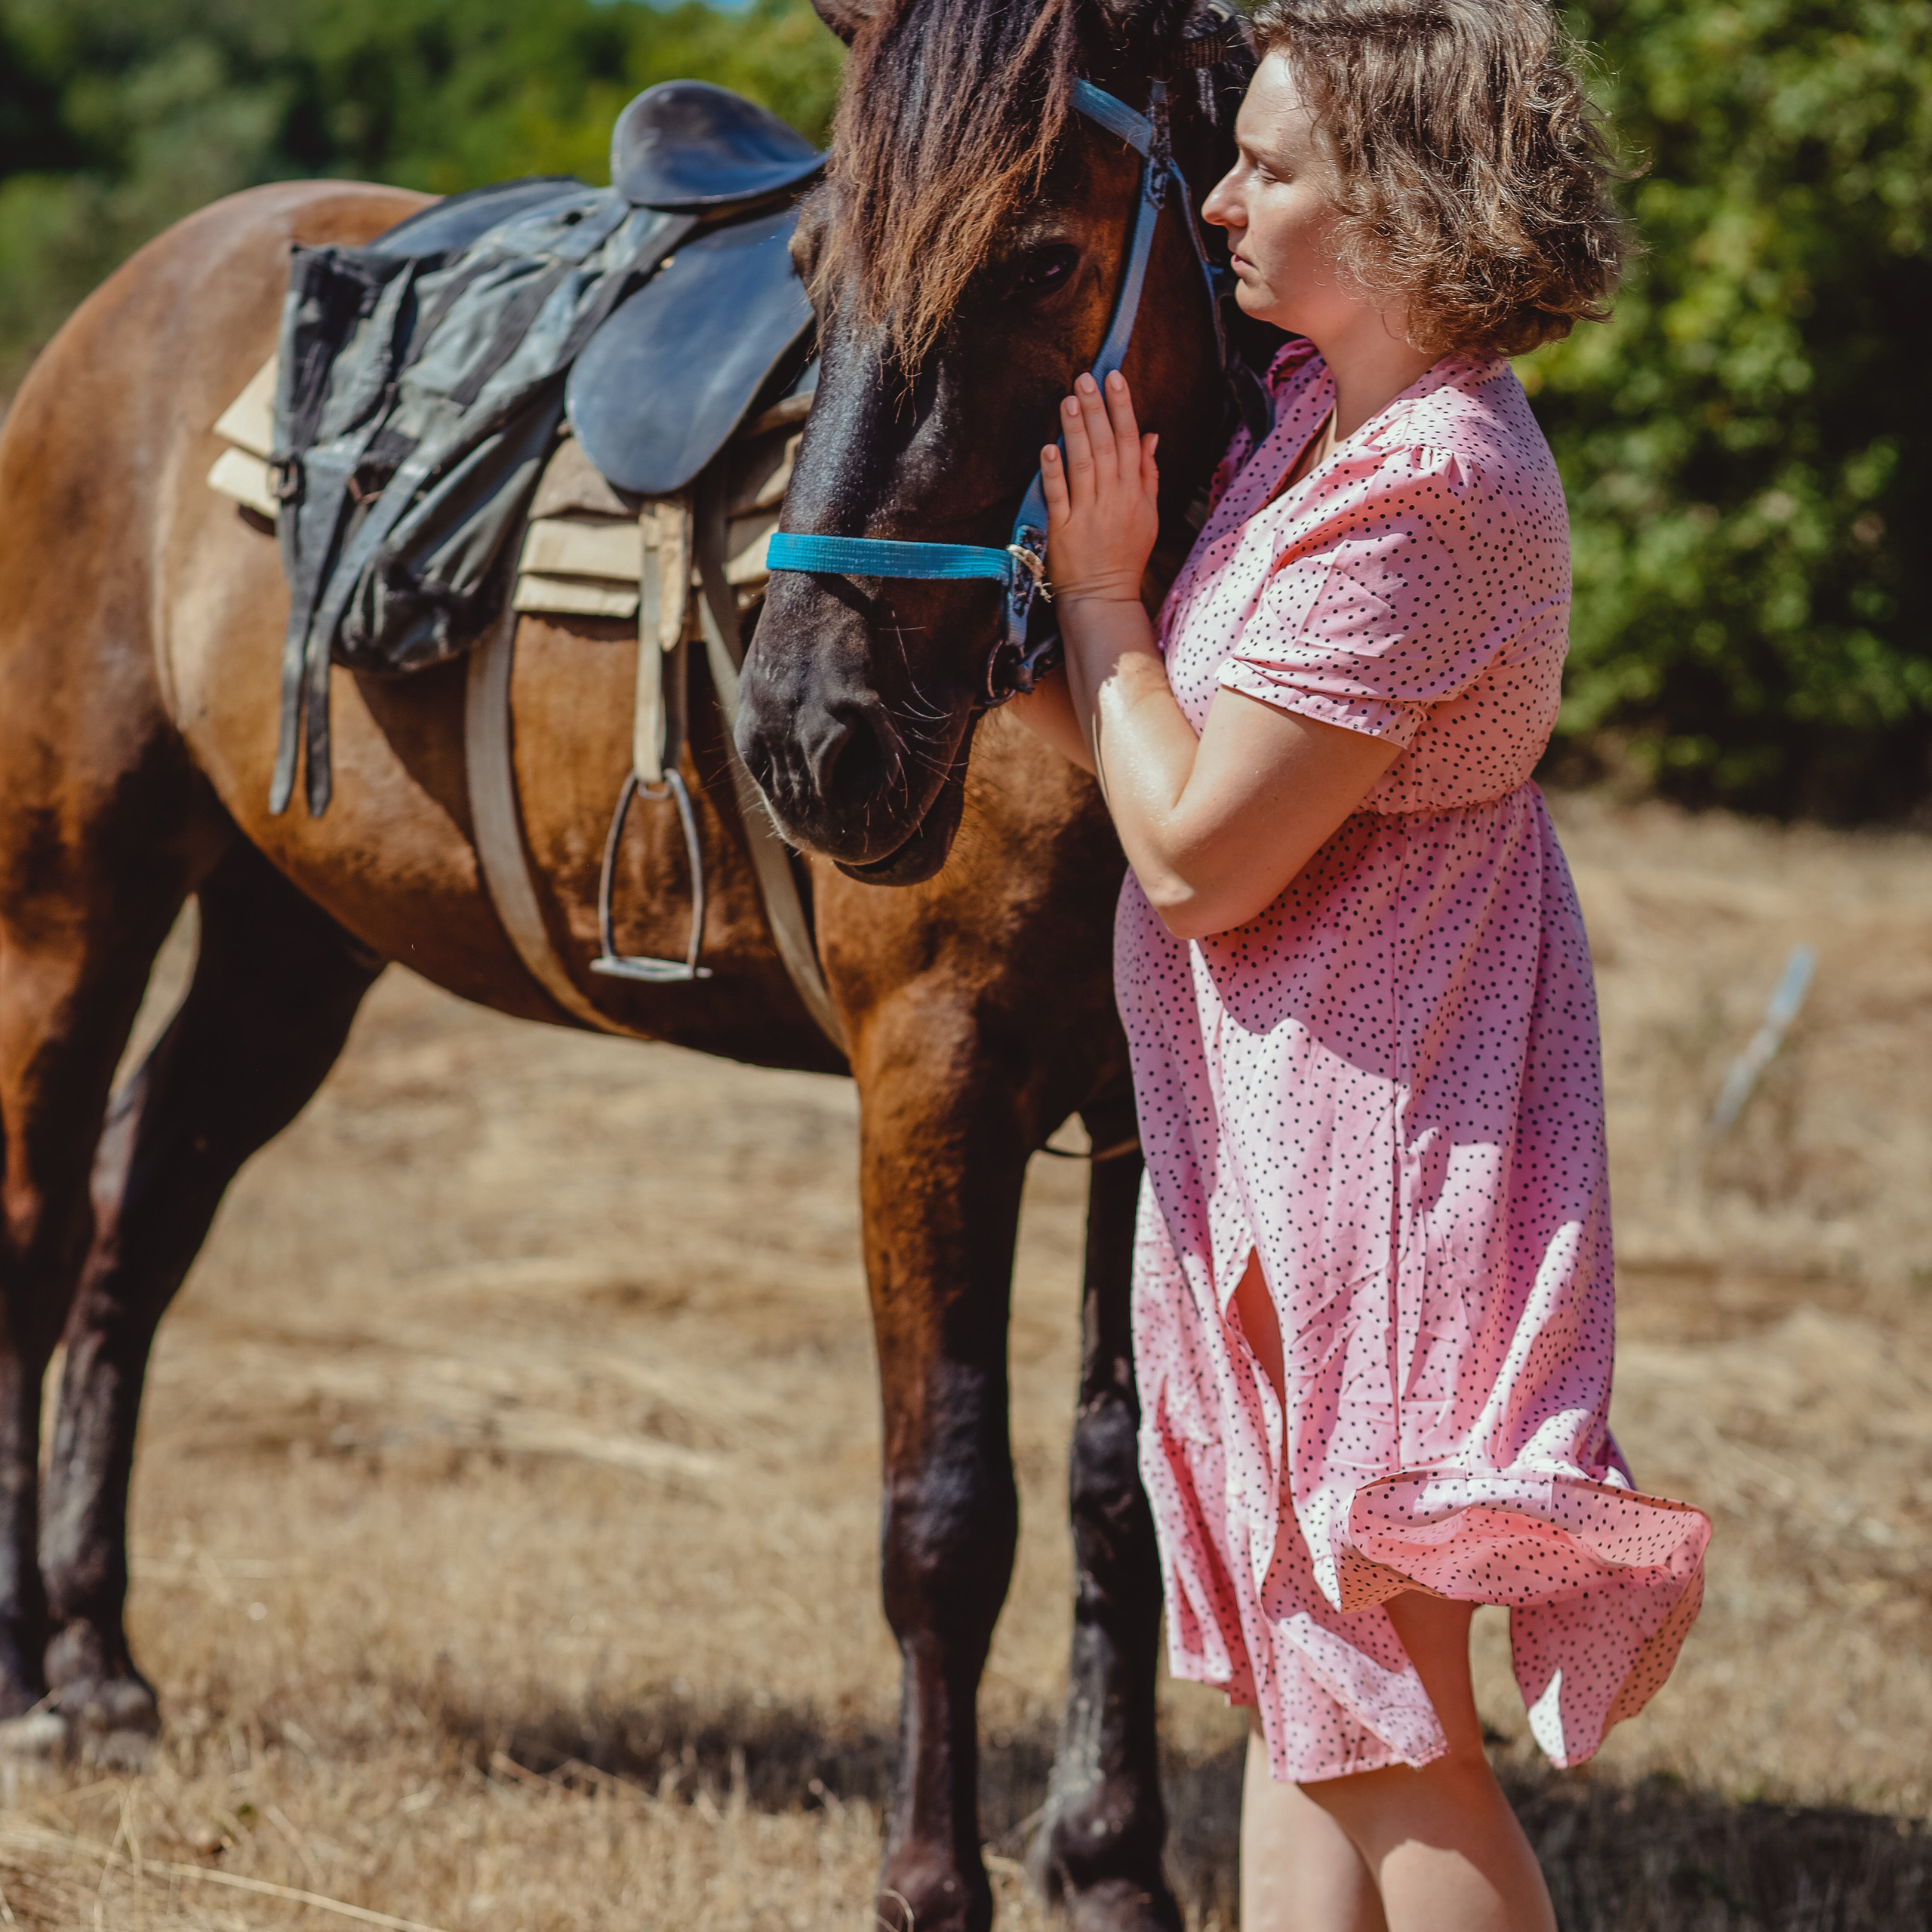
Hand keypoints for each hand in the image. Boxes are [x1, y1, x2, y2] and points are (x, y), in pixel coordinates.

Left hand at [1040, 370, 1159, 608]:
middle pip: (1107, 446)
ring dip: (1075, 432)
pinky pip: (1059, 497)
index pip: (1131, 441)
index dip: (1122, 408)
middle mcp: (1114, 499)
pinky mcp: (1064, 530)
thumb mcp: (1147, 514)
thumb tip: (1151, 436)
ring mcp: (1089, 513)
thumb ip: (1148, 474)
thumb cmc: (1125, 555)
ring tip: (1068, 401)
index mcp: (1135, 493)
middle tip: (1085, 378)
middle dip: (1097, 410)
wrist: (1104, 596)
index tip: (1114, 378)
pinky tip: (1048, 449)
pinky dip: (1054, 473)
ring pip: (1084, 465)